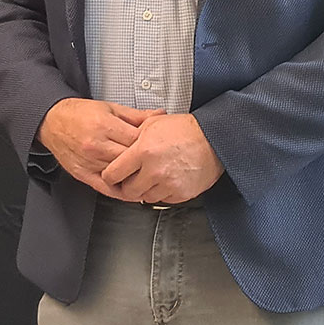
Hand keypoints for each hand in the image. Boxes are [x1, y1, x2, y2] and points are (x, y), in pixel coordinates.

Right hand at [39, 98, 153, 196]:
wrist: (52, 121)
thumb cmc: (79, 114)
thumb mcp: (110, 107)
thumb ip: (136, 115)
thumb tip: (159, 115)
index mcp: (104, 125)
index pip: (137, 140)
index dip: (150, 143)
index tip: (156, 144)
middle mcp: (96, 145)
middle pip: (131, 159)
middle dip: (144, 160)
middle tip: (154, 160)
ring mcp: (89, 162)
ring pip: (121, 175)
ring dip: (136, 176)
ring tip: (147, 174)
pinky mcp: (83, 174)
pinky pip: (107, 188)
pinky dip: (122, 191)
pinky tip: (132, 189)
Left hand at [99, 112, 223, 204]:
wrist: (213, 138)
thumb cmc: (184, 130)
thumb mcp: (151, 124)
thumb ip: (131, 138)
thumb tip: (116, 146)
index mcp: (143, 152)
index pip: (112, 174)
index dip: (110, 175)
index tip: (112, 175)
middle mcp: (154, 170)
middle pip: (127, 191)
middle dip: (127, 185)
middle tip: (131, 178)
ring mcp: (168, 183)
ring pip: (145, 197)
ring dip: (145, 189)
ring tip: (152, 176)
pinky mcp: (181, 193)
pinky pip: (163, 199)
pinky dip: (162, 192)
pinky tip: (165, 179)